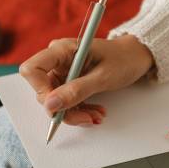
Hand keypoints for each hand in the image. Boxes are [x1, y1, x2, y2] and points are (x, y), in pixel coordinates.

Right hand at [20, 35, 153, 124]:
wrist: (136, 57)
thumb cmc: (123, 59)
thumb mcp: (103, 77)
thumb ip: (76, 91)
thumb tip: (50, 105)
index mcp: (62, 49)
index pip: (32, 69)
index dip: (41, 91)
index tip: (59, 106)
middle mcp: (58, 59)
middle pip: (44, 90)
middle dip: (64, 109)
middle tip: (88, 118)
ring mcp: (63, 71)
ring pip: (56, 100)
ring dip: (75, 113)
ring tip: (97, 115)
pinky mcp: (70, 81)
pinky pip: (66, 101)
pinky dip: (80, 110)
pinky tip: (96, 112)